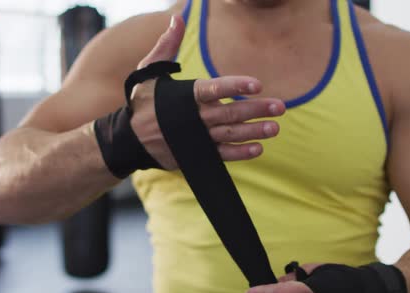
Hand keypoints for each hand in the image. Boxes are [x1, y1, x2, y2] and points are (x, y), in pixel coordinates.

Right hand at [130, 15, 284, 169]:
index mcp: (183, 96)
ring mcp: (196, 139)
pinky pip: (221, 156)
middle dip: (255, 110)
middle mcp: (192, 119)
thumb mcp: (149, 72)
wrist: (129, 140)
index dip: (234, 86)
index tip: (256, 84)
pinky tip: (258, 148)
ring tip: (274, 128)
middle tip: (280, 107)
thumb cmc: (143, 102)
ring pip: (229, 135)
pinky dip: (240, 153)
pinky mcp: (196, 155)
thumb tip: (178, 18)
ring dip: (253, 132)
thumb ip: (166, 46)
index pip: (212, 89)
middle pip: (228, 114)